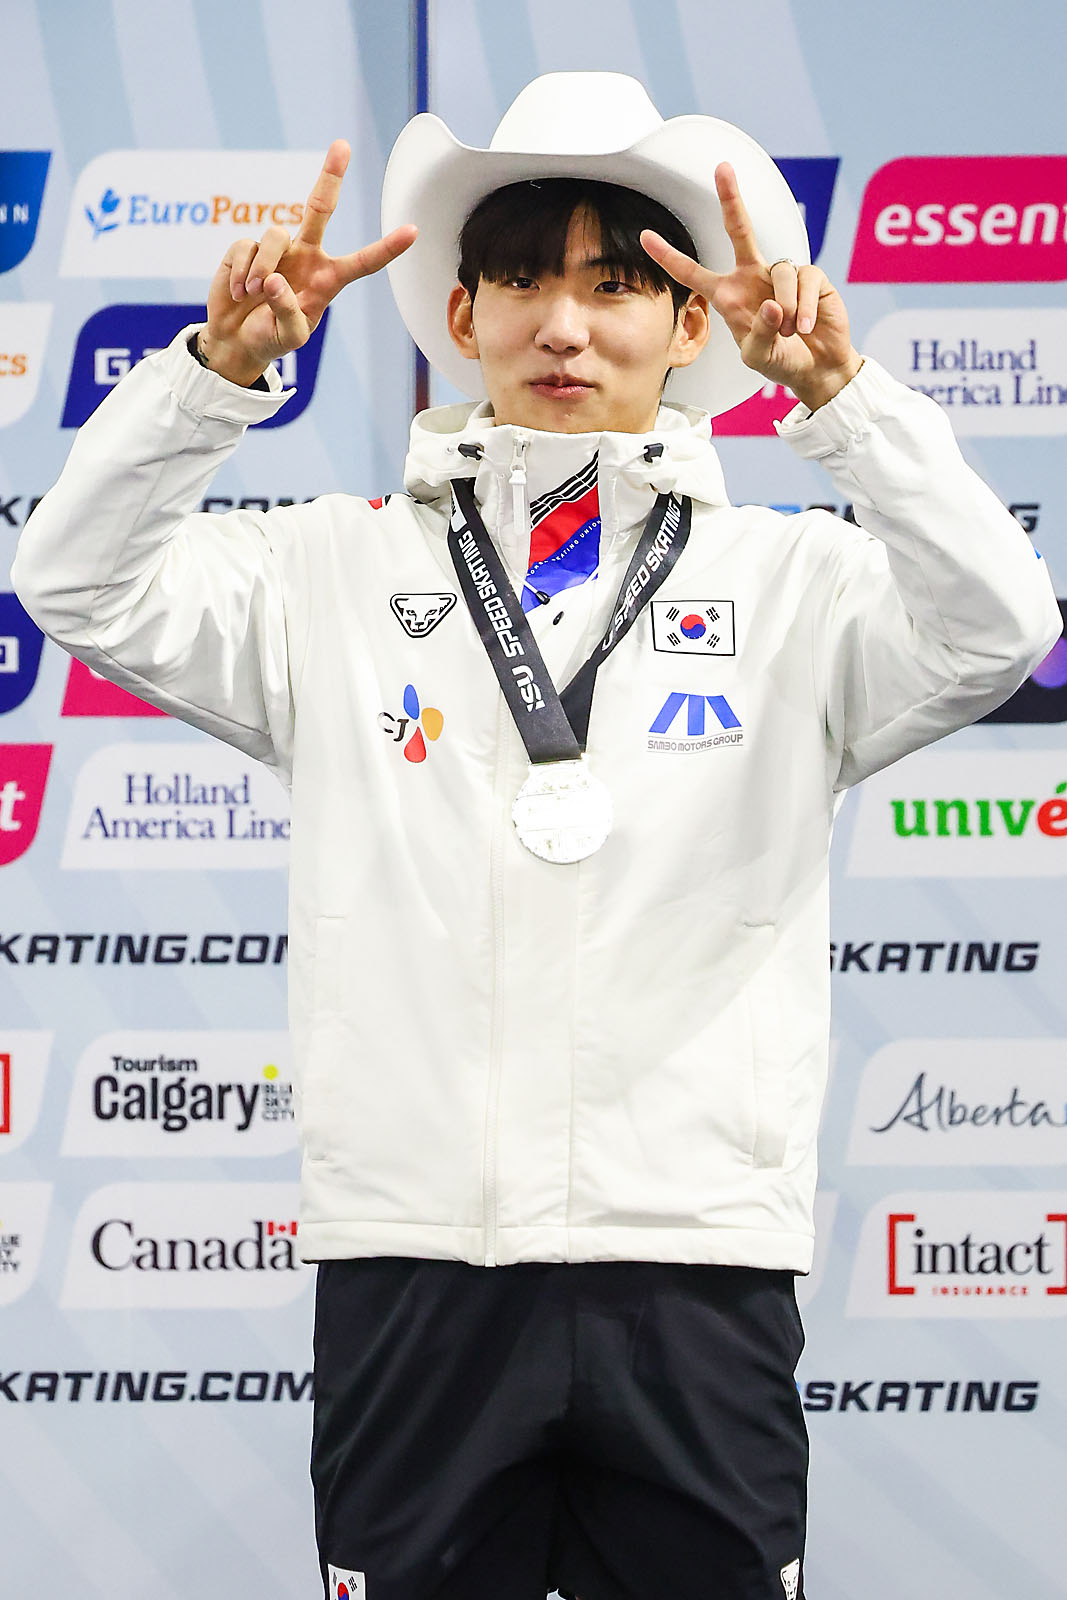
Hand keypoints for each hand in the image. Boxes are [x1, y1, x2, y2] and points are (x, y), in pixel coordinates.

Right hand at [200, 139, 416, 386]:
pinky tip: (239, 292)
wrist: (235, 339)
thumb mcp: (289, 338)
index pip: (362, 263)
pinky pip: (245, 247)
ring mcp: (276, 249)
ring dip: (263, 267)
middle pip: (319, 208)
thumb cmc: (270, 338)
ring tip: (254, 294)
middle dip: (330, 176)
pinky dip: (241, 273)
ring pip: (274, 236)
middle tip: (342, 145)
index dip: (387, 248)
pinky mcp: (245, 248)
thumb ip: (289, 313)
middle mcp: (306, 256)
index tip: (413, 231)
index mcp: (327, 280)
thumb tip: (275, 280)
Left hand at [641, 163, 861, 411]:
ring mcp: (781, 273)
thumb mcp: (759, 358)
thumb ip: (758, 335)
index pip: (692, 273)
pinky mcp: (810, 276)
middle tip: (722, 168)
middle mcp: (751, 276)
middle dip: (731, 198)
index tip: (644, 237)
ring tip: (790, 332)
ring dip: (785, 310)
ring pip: (780, 272)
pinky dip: (803, 308)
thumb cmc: (781, 361)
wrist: (817, 367)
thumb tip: (771, 304)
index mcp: (728, 296)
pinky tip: (806, 326)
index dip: (669, 257)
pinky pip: (804, 280)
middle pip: (738, 230)